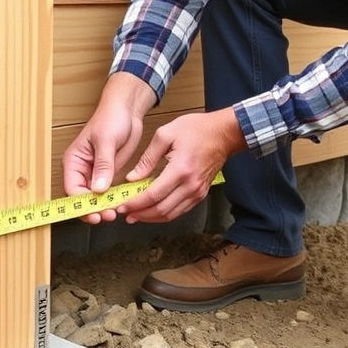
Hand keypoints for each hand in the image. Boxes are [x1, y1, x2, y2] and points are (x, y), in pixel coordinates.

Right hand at [62, 73, 155, 222]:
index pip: (73, 189)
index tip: (96, 212)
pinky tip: (121, 204)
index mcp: (74, 161)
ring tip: (115, 213)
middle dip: (93, 209)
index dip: (83, 204)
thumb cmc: (112, 118)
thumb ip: (103, 166)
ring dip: (104, 207)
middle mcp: (82, 170)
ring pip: (95, 198)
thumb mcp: (106, 141)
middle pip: (82, 198)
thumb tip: (98, 189)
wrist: (127, 110)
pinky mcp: (108, 175)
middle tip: (108, 216)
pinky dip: (113, 200)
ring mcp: (95, 174)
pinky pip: (107, 193)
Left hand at [117, 108, 246, 222]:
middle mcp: (190, 185)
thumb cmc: (197, 129)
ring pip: (170, 215)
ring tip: (135, 215)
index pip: (153, 195)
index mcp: (180, 170)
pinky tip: (153, 211)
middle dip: (140, 214)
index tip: (122, 206)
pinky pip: (180, 211)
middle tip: (125, 213)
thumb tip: (133, 177)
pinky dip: (164, 214)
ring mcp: (197, 192)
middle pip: (161, 210)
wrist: (224, 133)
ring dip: (151, 218)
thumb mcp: (166, 135)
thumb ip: (147, 158)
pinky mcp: (200, 194)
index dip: (135, 204)